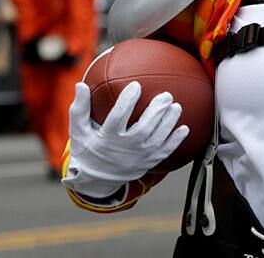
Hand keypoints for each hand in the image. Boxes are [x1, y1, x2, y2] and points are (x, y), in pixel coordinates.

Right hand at [63, 81, 188, 197]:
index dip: (127, 101)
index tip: (136, 85)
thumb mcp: (78, 131)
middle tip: (166, 95)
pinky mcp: (147, 163)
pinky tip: (185, 128)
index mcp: (106, 138)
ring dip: (169, 123)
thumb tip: (81, 85)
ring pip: (157, 140)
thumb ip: (79, 109)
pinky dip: (175, 141)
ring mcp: (138, 157)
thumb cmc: (87, 148)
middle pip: (143, 129)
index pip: (118, 118)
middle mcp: (124, 149)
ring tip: (176, 106)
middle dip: (156, 112)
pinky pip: (164, 152)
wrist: (96, 180)